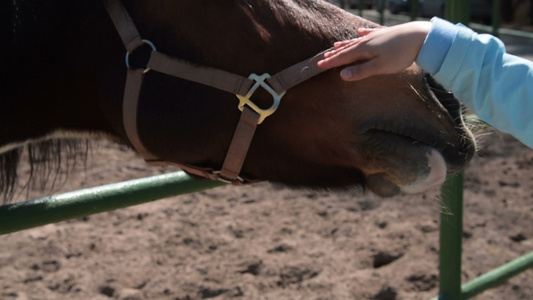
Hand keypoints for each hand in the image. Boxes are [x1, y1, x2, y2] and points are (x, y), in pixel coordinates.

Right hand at [317, 21, 431, 80]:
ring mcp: (376, 36)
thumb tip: (342, 75)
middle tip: (323, 59)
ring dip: (345, 44)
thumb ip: (360, 71)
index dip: (331, 63)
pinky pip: (369, 33)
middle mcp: (366, 41)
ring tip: (336, 46)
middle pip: (347, 49)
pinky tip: (360, 32)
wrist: (420, 36)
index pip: (342, 58)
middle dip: (334, 55)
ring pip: (356, 41)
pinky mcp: (385, 33)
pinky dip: (362, 34)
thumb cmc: (400, 54)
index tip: (319, 66)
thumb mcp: (379, 67)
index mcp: (363, 50)